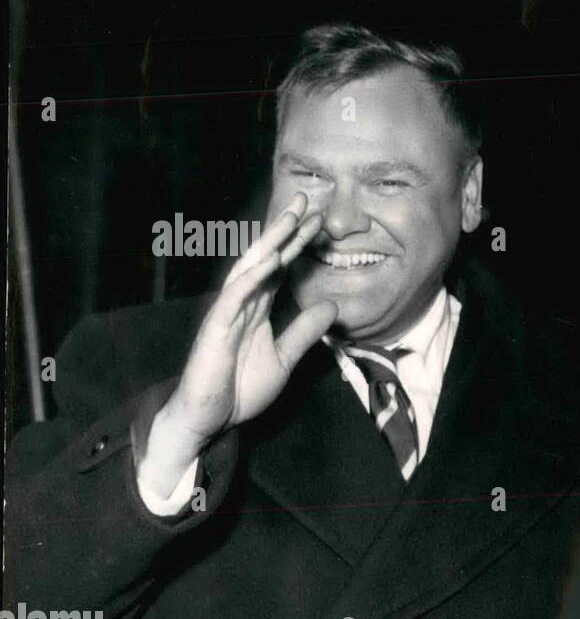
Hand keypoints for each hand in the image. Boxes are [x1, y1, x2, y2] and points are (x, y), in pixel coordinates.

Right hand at [140, 194, 335, 492]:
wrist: (208, 418)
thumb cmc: (238, 388)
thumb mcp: (284, 358)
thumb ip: (304, 333)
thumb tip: (332, 307)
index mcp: (257, 309)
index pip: (280, 269)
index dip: (298, 245)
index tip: (319, 222)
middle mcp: (241, 304)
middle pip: (265, 258)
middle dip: (284, 230)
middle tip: (306, 201)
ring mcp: (227, 313)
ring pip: (250, 268)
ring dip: (270, 242)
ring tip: (290, 218)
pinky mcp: (216, 328)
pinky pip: (235, 297)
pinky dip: (253, 276)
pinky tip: (270, 259)